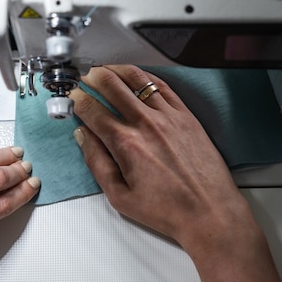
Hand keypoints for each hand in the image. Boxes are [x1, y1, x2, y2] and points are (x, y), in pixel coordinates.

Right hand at [71, 65, 281, 281]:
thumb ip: (97, 162)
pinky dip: (145, 77)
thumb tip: (83, 136)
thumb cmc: (165, 210)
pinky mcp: (186, 115)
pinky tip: (137, 76)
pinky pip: (162, 86)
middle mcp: (146, 123)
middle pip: (112, 85)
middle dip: (93, 78)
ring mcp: (168, 116)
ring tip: (106, 70)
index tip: (72, 98)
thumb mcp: (119, 197)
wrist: (210, 212)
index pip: (92, 110)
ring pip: (137, 80)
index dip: (77, 100)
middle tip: (85, 78)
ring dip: (117, 71)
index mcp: (125, 143)